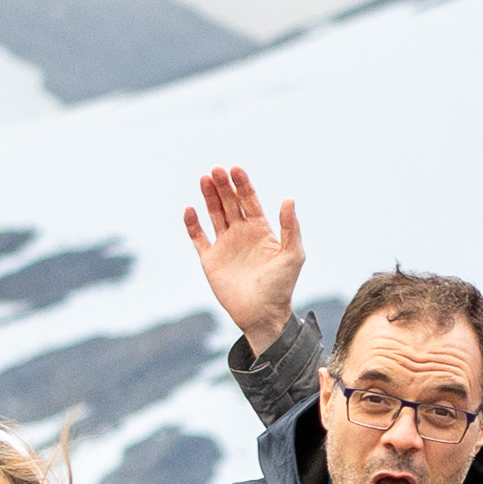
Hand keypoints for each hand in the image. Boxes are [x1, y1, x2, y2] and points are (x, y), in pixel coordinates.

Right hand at [184, 168, 307, 350]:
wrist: (263, 315)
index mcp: (261, 230)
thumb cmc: (281, 286)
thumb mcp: (293, 255)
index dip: (243, 184)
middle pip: (230, 202)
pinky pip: (198, 237)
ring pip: (214, 214)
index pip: (250, 200)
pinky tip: (190, 209)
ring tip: (204, 178)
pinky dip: (192, 224)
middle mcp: (242, 233)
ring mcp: (225, 245)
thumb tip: (289, 198)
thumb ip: (291, 228)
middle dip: (223, 186)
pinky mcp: (210, 260)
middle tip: (216, 170)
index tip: (235, 168)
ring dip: (208, 197)